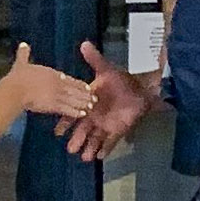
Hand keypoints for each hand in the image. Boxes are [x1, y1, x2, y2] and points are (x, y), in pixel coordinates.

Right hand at [0, 42, 97, 121]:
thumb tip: (23, 44)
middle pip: (74, 89)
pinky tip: (82, 114)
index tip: (87, 86)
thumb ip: (24, 54)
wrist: (15, 90)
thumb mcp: (21, 63)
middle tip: (95, 98)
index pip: (68, 79)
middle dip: (85, 94)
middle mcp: (57, 83)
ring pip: (74, 99)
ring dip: (83, 103)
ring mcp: (57, 95)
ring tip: (91, 106)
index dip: (78, 84)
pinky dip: (75, 112)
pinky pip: (67, 109)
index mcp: (51, 73)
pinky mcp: (53, 106)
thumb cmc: (17, 77)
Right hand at [61, 38, 159, 163]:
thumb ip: (95, 60)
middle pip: (82, 130)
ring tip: (84, 157)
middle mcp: (94, 115)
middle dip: (77, 139)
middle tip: (70, 149)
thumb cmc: (122, 81)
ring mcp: (105, 124)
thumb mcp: (107, 70)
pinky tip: (100, 157)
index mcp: (88, 102)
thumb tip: (84, 43)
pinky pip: (110, 142)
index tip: (57, 131)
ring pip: (94, 138)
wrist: (141, 89)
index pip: (73, 113)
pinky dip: (106, 149)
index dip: (65, 122)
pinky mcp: (117, 130)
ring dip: (89, 147)